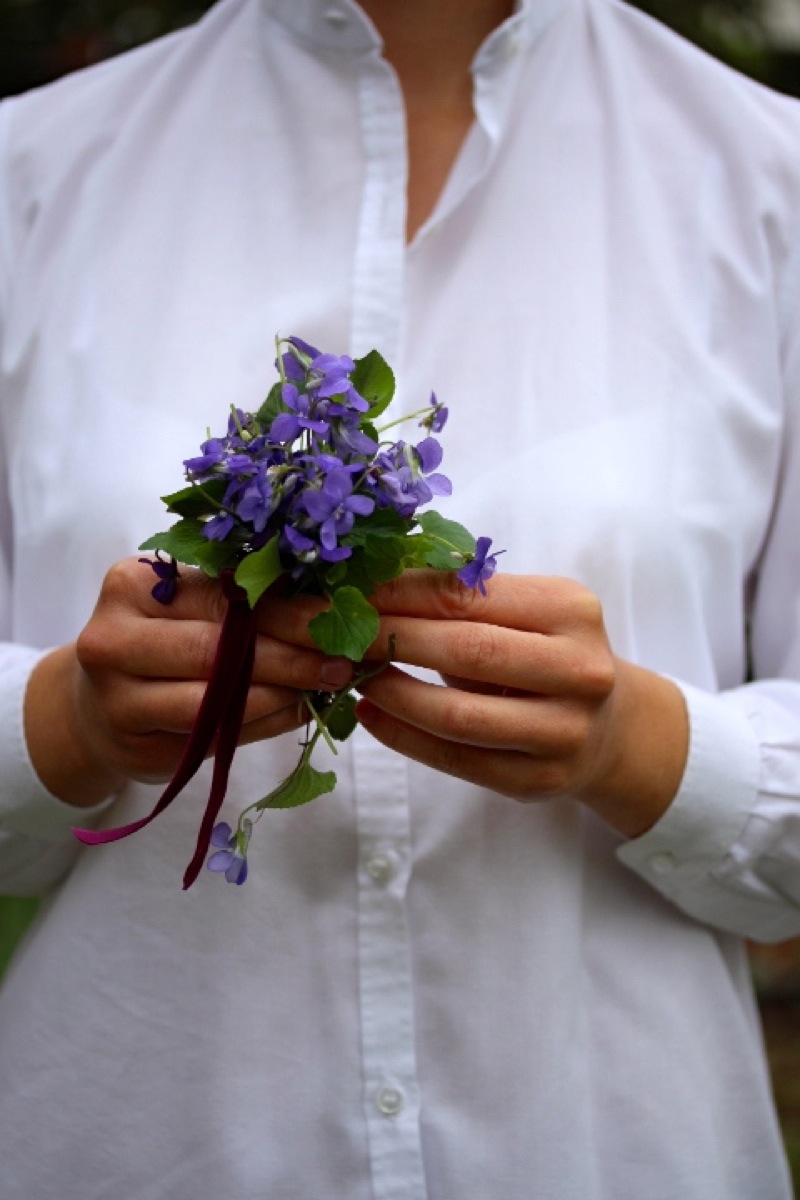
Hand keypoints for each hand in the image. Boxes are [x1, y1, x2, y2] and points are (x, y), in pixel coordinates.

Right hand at [24, 558, 352, 806]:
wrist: (97, 707)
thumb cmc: (157, 641)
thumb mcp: (187, 605)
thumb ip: (241, 600)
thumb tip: (329, 602)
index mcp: (131, 586)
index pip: (222, 598)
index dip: (286, 610)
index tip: (339, 617)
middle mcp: (112, 640)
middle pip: (218, 651)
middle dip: (291, 656)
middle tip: (343, 659)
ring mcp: (118, 701)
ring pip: (217, 701)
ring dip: (283, 694)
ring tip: (329, 684)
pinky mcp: (138, 750)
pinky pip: (217, 738)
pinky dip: (266, 723)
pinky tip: (300, 710)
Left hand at [350, 571, 688, 838]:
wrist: (611, 727)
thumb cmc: (545, 654)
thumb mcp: (524, 613)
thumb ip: (463, 597)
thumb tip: (368, 582)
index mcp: (571, 610)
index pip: (470, 594)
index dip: (401, 593)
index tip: (347, 589)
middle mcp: (580, 670)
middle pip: (467, 651)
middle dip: (389, 638)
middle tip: (333, 633)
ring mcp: (565, 732)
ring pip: (459, 716)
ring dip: (392, 694)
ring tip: (351, 676)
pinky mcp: (540, 781)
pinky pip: (458, 761)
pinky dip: (404, 738)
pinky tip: (372, 715)